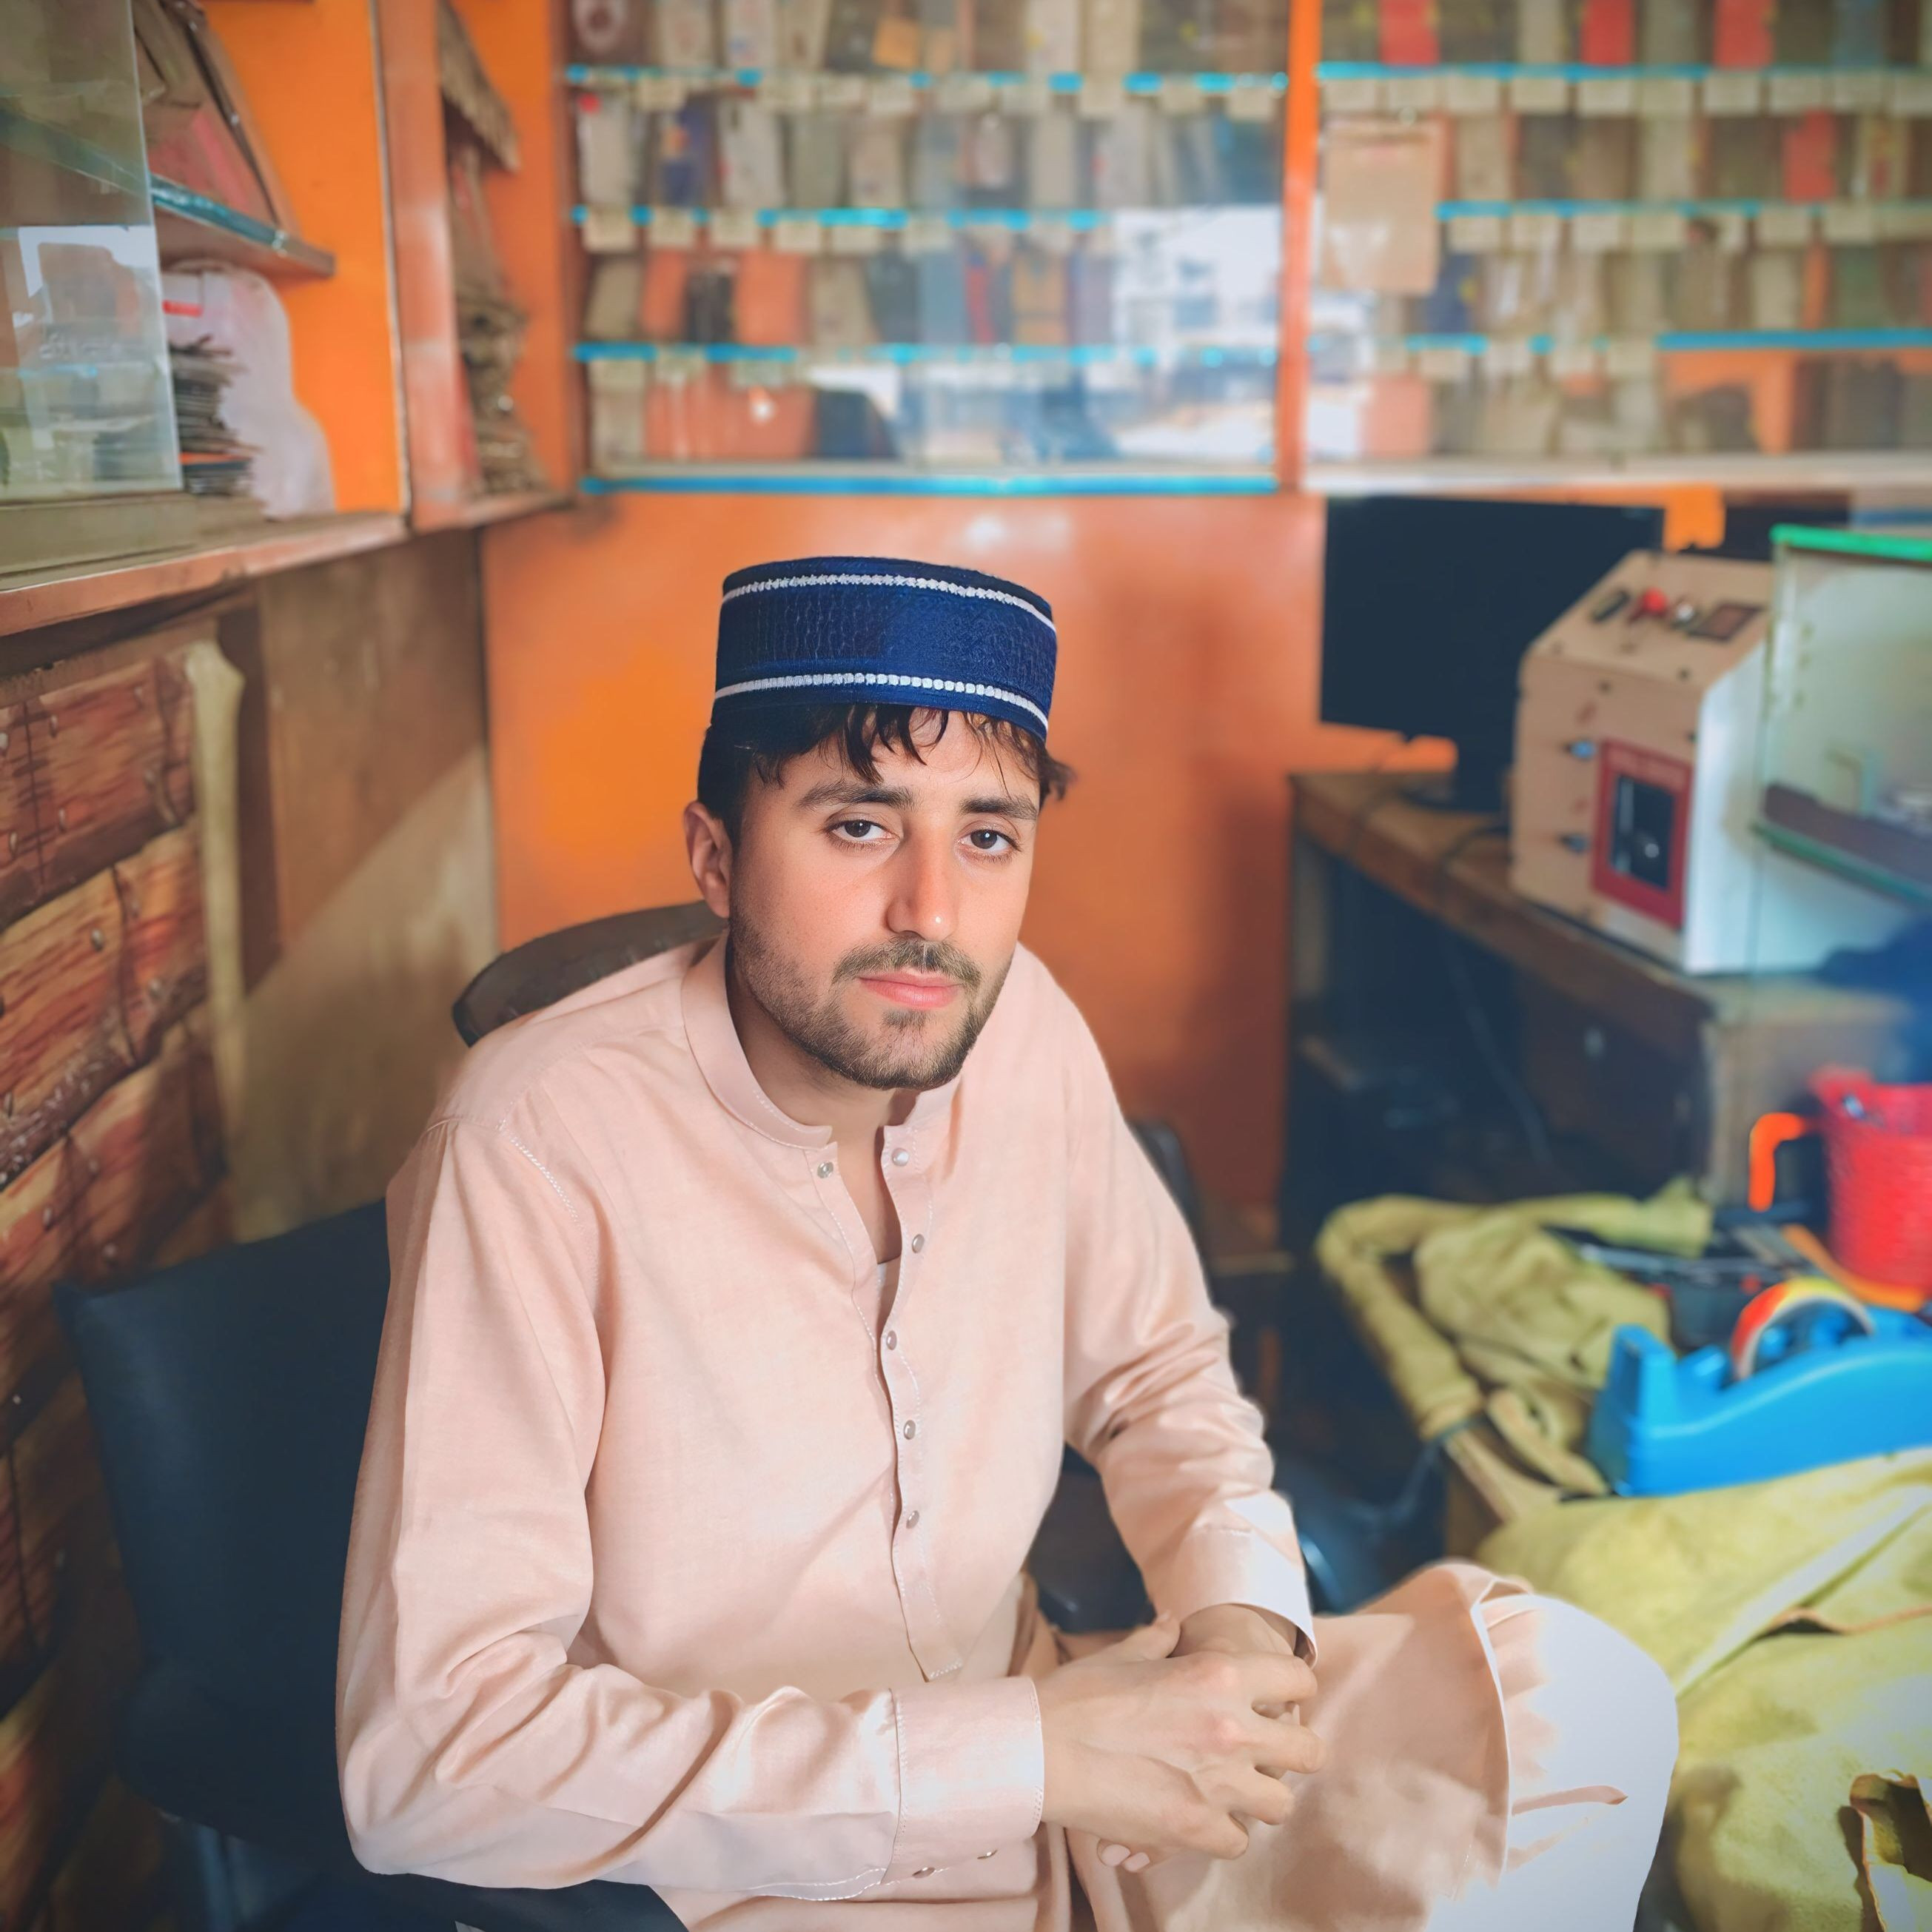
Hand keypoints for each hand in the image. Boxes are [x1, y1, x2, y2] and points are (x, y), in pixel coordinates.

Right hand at [1037, 1608, 1321, 1872]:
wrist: (1041, 1749)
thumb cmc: (1079, 1696)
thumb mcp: (1124, 1654)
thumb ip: (1159, 1638)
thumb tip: (1171, 1621)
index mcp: (1218, 1673)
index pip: (1298, 1678)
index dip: (1294, 1688)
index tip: (1281, 1699)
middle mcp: (1231, 1727)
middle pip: (1308, 1751)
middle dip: (1293, 1752)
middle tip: (1268, 1755)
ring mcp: (1218, 1783)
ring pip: (1281, 1804)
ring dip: (1259, 1797)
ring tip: (1234, 1793)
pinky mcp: (1196, 1828)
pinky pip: (1238, 1841)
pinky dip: (1222, 1833)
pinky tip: (1199, 1819)